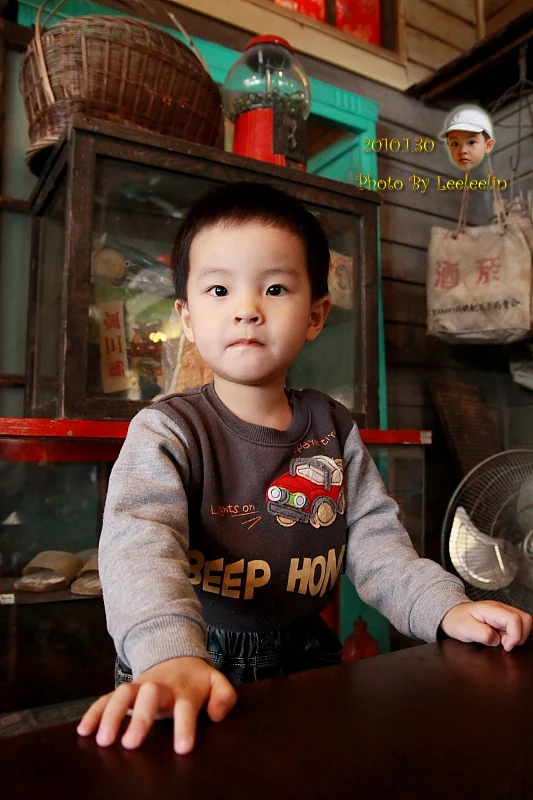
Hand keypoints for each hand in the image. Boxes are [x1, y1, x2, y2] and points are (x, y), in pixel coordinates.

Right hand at [77, 656, 236, 753]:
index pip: (186, 707)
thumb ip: (224, 697)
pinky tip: (84, 730)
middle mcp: (159, 687)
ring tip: (104, 741)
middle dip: (139, 719)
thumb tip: (216, 716)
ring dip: (111, 715)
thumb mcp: (217, 682)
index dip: (185, 726)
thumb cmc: (197, 680)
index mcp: (185, 690)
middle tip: (130, 745)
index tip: (182, 748)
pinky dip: (94, 712)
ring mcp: (140, 687)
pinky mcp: (125, 692)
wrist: (176, 656)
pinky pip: (106, 698)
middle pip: (148, 696)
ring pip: (123, 694)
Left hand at [441, 601, 531, 651]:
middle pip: (526, 619)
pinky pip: (519, 626)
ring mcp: (504, 612)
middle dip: (520, 636)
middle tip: (505, 644)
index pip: (515, 619)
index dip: (515, 636)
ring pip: (525, 622)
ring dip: (518, 636)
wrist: (452, 615)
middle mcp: (501, 608)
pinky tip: (502, 638)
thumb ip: (482, 634)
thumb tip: (497, 639)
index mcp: (492, 609)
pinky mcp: (504, 618)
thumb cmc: (457, 620)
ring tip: (503, 641)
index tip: (505, 646)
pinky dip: (515, 635)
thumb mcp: (464, 629)